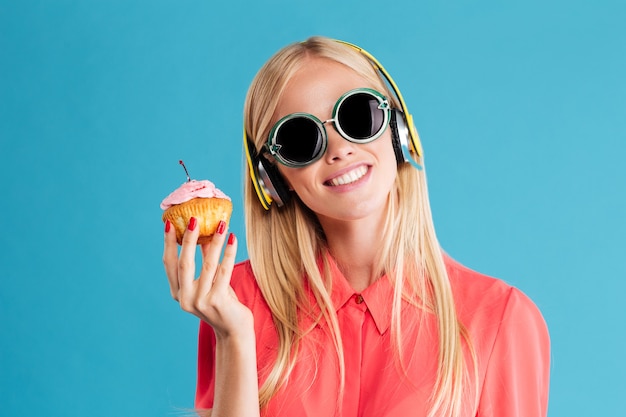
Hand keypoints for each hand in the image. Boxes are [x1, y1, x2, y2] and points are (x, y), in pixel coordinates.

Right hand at [163, 217, 252, 339]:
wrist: (234, 331)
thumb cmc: (221, 303)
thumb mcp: (209, 282)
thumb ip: (205, 261)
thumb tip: (205, 234)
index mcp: (178, 293)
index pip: (169, 264)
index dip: (168, 244)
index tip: (168, 224)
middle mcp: (185, 298)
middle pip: (184, 263)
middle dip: (188, 239)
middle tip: (193, 218)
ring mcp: (200, 301)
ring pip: (207, 264)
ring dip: (215, 242)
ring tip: (221, 224)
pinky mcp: (218, 301)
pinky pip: (224, 271)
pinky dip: (229, 253)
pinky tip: (233, 239)